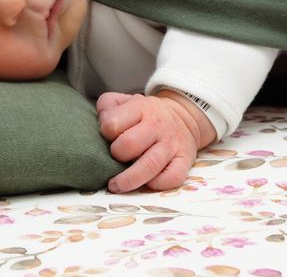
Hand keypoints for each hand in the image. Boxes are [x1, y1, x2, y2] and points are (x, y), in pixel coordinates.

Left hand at [96, 90, 215, 192]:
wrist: (184, 116)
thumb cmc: (147, 114)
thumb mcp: (127, 101)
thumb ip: (108, 105)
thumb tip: (101, 120)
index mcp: (140, 108)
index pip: (113, 123)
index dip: (105, 133)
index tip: (108, 138)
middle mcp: (157, 126)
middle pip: (129, 144)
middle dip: (116, 155)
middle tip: (115, 159)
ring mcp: (171, 144)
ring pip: (149, 165)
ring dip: (129, 180)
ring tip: (116, 186)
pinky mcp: (184, 160)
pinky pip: (172, 178)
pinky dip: (157, 185)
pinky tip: (146, 184)